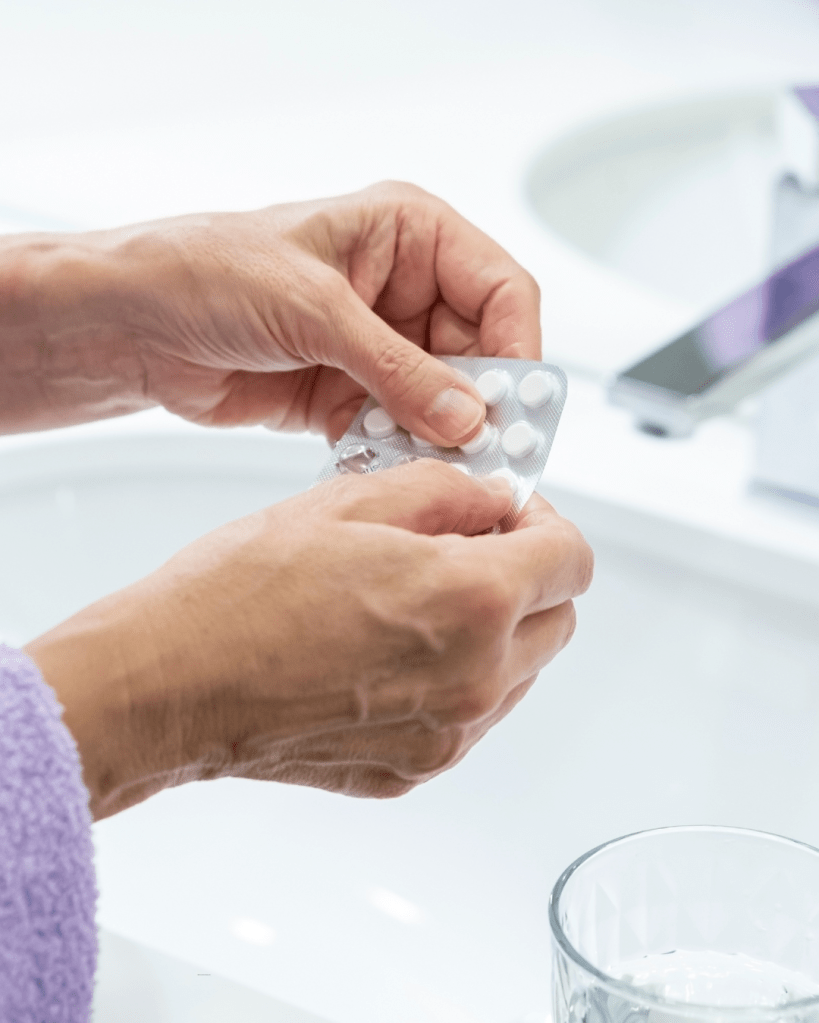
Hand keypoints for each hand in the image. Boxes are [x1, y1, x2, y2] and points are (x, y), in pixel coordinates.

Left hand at [0, 182, 539, 440]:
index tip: (516, 406)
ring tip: (427, 463)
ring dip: (436, 435)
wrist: (133, 325)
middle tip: (479, 452)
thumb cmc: (205, 272)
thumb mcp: (315, 309)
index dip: (517, 348)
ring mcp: (377, 345)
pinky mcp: (349, 393)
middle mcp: (402, 288)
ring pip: (442, 400)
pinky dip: (394, 453)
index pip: (500, 289)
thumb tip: (467, 417)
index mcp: (408, 234)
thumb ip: (399, 368)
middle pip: (479, 353)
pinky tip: (383, 465)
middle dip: (478, 404)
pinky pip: (397, 429)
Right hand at [25, 461, 591, 819]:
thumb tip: (493, 498)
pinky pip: (469, 716)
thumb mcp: (349, 501)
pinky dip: (456, 678)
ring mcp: (448, 735)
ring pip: (521, 672)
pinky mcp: (414, 769)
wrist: (169, 685)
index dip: (545, 524)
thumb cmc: (240, 595)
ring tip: (417, 601)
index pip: (573, 559)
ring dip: (497, 630)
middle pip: (558, 619)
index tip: (508, 516)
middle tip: (465, 551)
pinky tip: (390, 650)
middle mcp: (476, 678)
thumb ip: (445, 492)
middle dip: (529, 577)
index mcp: (472, 599)